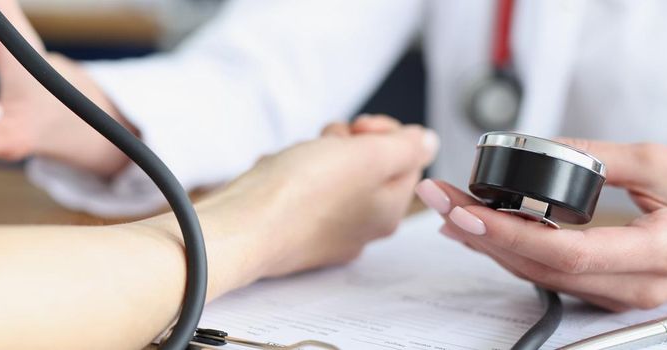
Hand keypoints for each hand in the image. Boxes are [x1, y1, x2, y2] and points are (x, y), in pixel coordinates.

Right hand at [176, 116, 437, 283]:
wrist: (239, 228)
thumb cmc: (300, 192)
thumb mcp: (369, 155)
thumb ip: (407, 146)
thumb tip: (427, 141)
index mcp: (388, 210)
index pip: (407, 157)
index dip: (382, 132)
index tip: (358, 128)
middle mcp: (360, 228)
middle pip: (366, 165)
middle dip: (342, 144)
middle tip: (324, 144)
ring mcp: (323, 232)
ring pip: (328, 174)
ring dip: (311, 154)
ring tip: (292, 160)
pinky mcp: (290, 231)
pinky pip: (296, 190)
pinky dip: (285, 174)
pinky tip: (273, 175)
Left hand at [416, 140, 666, 310]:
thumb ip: (604, 158)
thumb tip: (545, 149)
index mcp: (659, 252)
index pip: (566, 252)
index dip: (509, 233)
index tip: (466, 210)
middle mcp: (636, 284)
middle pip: (540, 268)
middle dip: (481, 233)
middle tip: (440, 199)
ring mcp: (623, 295)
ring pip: (541, 276)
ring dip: (489, 244)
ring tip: (450, 211)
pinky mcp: (611, 291)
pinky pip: (551, 276)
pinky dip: (513, 252)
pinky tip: (485, 232)